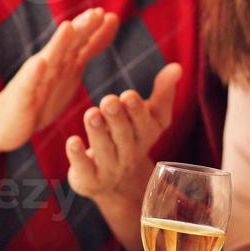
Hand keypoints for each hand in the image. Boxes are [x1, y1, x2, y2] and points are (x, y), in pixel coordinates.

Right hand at [0, 8, 119, 154]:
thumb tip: (105, 29)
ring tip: (68, 27)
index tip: (113, 17)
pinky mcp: (22, 96)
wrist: (5, 122)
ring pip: (49, 58)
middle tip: (96, 14)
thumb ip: (85, 50)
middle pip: (68, 44)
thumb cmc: (41, 96)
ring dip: (59, 42)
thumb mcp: (70, 72)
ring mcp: (35, 78)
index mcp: (63, 62)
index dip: (96, 30)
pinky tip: (39, 63)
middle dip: (82, 28)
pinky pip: (29, 84)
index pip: (82, 42)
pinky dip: (34, 73)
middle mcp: (50, 65)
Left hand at [65, 62, 180, 204]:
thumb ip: (163, 92)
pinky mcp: (90, 179)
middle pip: (123, 136)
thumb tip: (177, 67)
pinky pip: (85, 169)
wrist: (119, 184)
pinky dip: (78, 156)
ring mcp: (110, 169)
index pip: (143, 123)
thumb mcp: (152, 117)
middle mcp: (129, 153)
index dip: (136, 110)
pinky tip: (72, 141)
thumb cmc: (134, 138)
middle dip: (116, 118)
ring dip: (97, 132)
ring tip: (91, 114)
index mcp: (146, 135)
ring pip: (104, 150)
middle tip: (108, 101)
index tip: (128, 95)